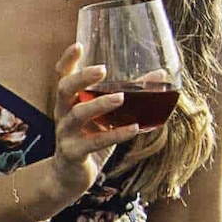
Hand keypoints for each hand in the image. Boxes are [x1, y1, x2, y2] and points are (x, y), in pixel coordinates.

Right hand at [47, 43, 130, 186]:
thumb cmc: (90, 139)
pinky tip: (134, 129)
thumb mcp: (105, 116)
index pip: (62, 74)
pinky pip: (95, 142)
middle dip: (81, 77)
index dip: (67, 59)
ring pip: (78, 115)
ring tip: (121, 97)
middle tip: (102, 70)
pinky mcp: (74, 153)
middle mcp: (63, 113)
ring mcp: (66, 134)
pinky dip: (116, 134)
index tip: (79, 44)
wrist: (69, 177)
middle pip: (64, 89)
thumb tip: (159, 75)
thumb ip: (126, 95)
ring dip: (100, 104)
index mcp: (68, 101)